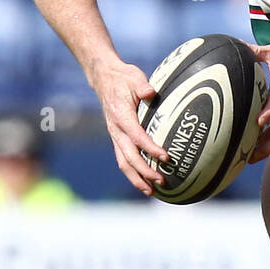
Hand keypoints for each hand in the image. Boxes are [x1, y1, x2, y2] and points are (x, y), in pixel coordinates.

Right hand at [89, 57, 168, 195]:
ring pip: (123, 163)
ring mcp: (115, 136)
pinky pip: (123, 160)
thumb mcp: (134, 77)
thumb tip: (150, 92)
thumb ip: (142, 86)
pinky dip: (133, 173)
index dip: (151, 148)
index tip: (166, 157)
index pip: (137, 136)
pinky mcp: (117, 139)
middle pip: (129, 157)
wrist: (103, 78)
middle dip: (145, 171)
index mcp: (121, 116)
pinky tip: (145, 182)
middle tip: (162, 181)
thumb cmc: (123, 78)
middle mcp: (116, 130)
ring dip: (137, 178)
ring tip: (152, 191)